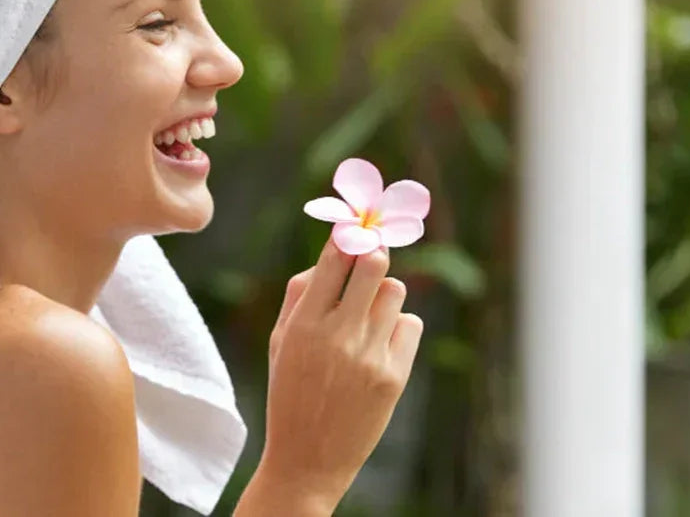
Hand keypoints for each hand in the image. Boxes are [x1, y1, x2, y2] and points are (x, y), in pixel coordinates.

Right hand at [259, 238, 423, 506]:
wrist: (307, 460)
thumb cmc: (290, 393)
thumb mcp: (279, 342)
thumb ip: (299, 295)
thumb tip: (330, 254)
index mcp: (303, 323)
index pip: (334, 257)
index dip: (347, 236)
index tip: (353, 229)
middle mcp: (337, 334)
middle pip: (374, 264)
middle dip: (373, 255)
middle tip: (368, 260)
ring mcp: (369, 355)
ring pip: (394, 291)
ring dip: (383, 293)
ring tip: (368, 315)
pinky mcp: (394, 375)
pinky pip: (410, 324)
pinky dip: (398, 326)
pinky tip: (380, 343)